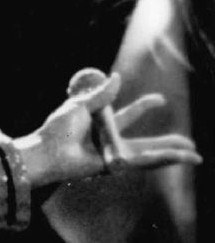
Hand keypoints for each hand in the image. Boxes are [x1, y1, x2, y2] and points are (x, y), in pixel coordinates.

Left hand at [14, 69, 200, 186]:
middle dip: (167, 142)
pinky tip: (180, 158)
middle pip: (145, 142)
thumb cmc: (55, 129)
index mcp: (101, 125)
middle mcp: (110, 142)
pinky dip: (162, 159)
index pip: (128, 116)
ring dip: (173, 154)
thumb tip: (117, 77)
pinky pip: (142, 162)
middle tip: (188, 141)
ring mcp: (113, 155)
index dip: (144, 107)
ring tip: (196, 155)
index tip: (160, 100)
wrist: (46, 150)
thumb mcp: (80, 105)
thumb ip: (101, 95)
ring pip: (149, 155)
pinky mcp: (114, 166)